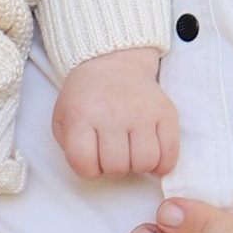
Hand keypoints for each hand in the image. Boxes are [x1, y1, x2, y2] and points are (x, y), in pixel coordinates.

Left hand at [53, 45, 181, 182]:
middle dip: (113, 167)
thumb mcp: (63, 117)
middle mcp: (112, 113)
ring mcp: (142, 112)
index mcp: (81, 115)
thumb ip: (69, 146)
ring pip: (145, 163)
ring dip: (137, 166)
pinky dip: (162, 164)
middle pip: (117, 167)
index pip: (84, 163)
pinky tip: (152, 156)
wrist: (112, 63)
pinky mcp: (165, 112)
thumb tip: (93, 169)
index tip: (91, 160)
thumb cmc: (86, 98)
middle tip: (112, 153)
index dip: (88, 170)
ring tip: (131, 153)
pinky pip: (170, 154)